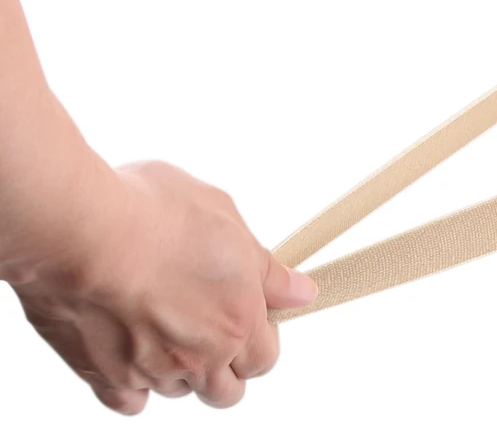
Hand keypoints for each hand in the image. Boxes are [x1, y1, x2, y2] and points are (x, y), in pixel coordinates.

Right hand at [9, 161, 315, 414]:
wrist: (81, 230)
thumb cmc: (153, 212)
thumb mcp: (227, 218)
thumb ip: (265, 268)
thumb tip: (300, 291)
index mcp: (238, 318)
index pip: (265, 358)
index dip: (260, 340)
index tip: (248, 317)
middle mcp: (200, 354)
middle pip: (227, 390)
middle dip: (226, 365)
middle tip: (210, 327)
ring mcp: (151, 370)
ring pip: (179, 390)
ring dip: (179, 369)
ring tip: (164, 326)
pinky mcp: (103, 374)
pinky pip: (129, 400)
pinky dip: (133, 384)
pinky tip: (130, 354)